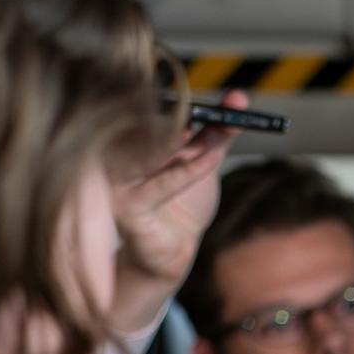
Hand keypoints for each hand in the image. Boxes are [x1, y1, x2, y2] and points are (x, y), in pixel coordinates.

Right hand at [111, 91, 250, 338]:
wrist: (172, 254)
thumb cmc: (181, 205)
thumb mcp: (202, 164)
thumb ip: (215, 134)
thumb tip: (238, 100)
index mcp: (127, 139)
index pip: (159, 111)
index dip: (197, 102)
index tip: (237, 101)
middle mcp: (115, 156)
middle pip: (157, 125)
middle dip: (200, 116)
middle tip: (235, 108)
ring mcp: (117, 181)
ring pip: (158, 150)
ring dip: (197, 139)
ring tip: (228, 129)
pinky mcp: (127, 207)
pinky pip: (162, 183)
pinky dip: (191, 169)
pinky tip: (213, 158)